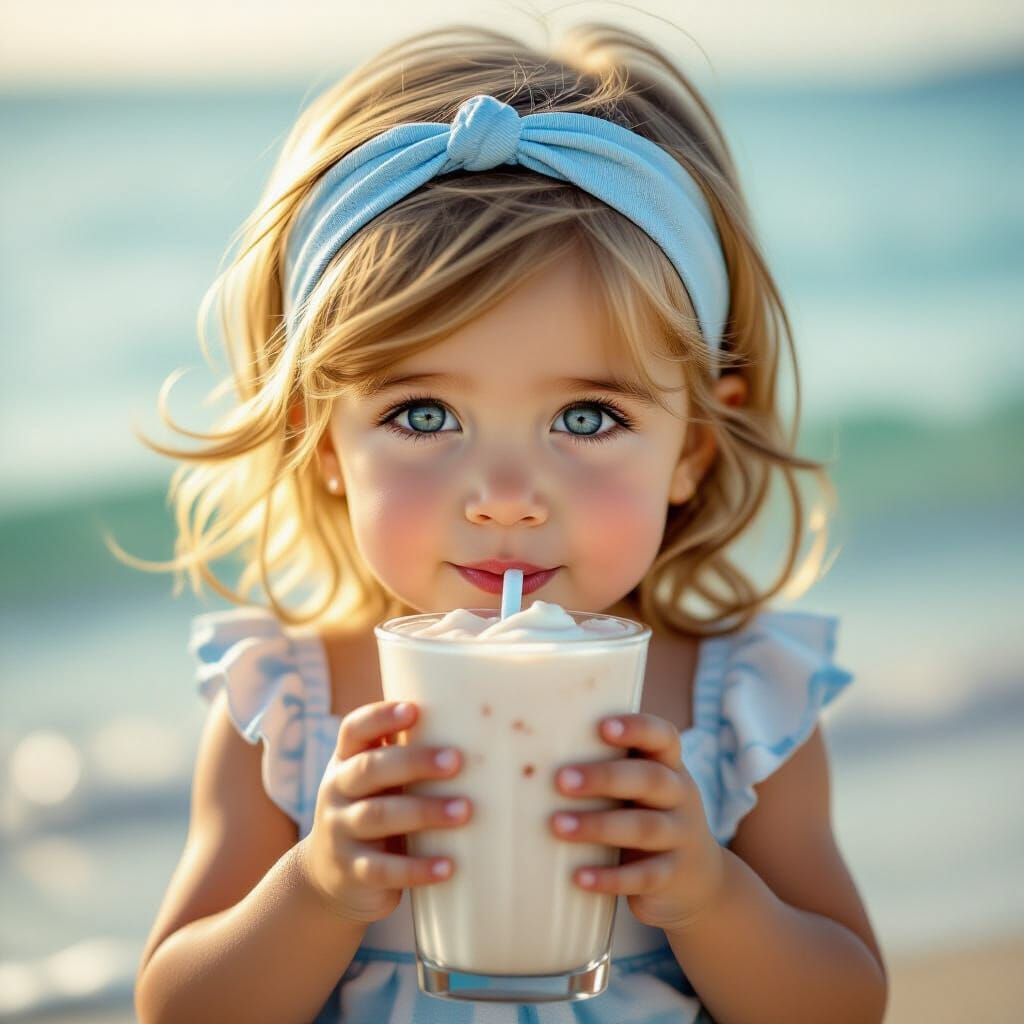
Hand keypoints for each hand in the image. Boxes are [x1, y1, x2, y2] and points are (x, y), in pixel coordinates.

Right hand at [298, 700, 472, 923]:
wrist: (327, 876)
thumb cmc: (374, 809)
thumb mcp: (377, 781)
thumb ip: (404, 755)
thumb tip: (475, 724)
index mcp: (345, 761)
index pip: (354, 730)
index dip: (380, 717)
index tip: (414, 710)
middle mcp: (337, 791)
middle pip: (370, 768)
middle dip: (414, 762)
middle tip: (456, 761)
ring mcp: (339, 832)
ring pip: (378, 816)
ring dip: (424, 812)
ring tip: (465, 811)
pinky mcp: (351, 872)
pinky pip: (384, 869)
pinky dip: (417, 868)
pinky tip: (448, 867)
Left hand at [549, 713, 726, 931]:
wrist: (699, 883)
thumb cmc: (647, 816)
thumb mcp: (641, 789)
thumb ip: (609, 766)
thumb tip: (532, 750)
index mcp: (669, 766)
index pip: (662, 737)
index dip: (636, 729)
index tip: (602, 727)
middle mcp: (680, 795)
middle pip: (649, 779)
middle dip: (604, 777)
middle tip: (561, 780)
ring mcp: (680, 837)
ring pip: (644, 827)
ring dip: (598, 826)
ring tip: (557, 826)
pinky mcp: (671, 876)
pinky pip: (643, 876)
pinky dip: (610, 878)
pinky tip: (578, 877)